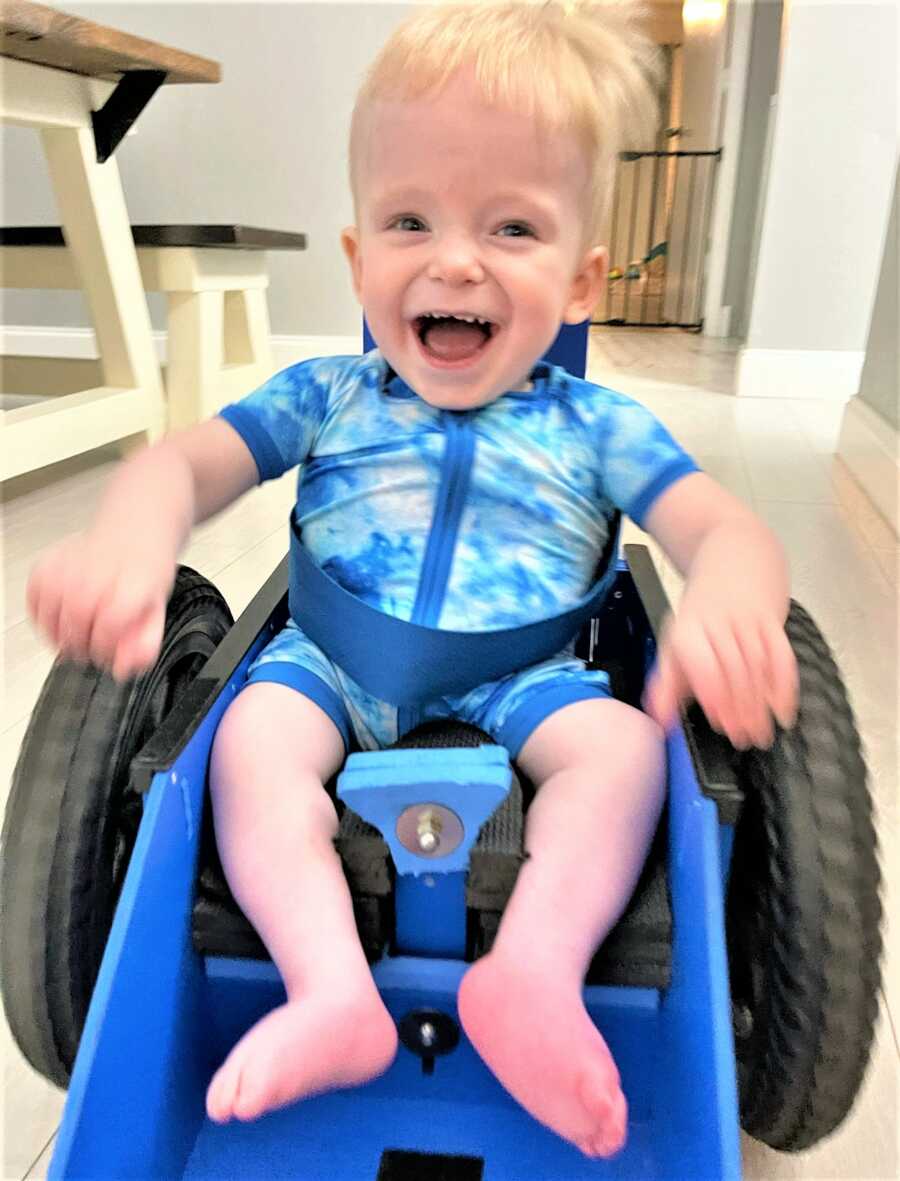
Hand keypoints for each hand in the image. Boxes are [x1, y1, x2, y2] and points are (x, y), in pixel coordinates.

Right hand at [27, 530, 175, 681]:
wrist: (132, 535)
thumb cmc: (143, 574)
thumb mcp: (156, 613)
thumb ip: (144, 646)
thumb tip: (123, 668)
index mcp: (132, 585)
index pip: (109, 627)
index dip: (106, 646)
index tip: (108, 648)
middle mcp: (98, 573)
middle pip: (78, 624)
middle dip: (83, 646)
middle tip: (91, 647)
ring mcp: (70, 566)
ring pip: (53, 616)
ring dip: (61, 636)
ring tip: (76, 635)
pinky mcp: (48, 564)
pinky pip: (34, 599)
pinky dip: (42, 617)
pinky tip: (59, 618)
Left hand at [642, 595, 798, 749]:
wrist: (733, 562)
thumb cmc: (702, 615)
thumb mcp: (676, 645)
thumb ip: (666, 685)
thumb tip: (659, 720)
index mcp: (688, 630)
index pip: (703, 665)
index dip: (713, 695)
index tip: (720, 722)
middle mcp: (718, 623)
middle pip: (734, 670)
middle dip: (740, 709)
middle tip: (743, 738)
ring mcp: (748, 620)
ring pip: (758, 666)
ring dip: (761, 704)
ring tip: (761, 732)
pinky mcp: (773, 620)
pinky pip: (782, 655)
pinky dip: (784, 685)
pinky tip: (782, 709)